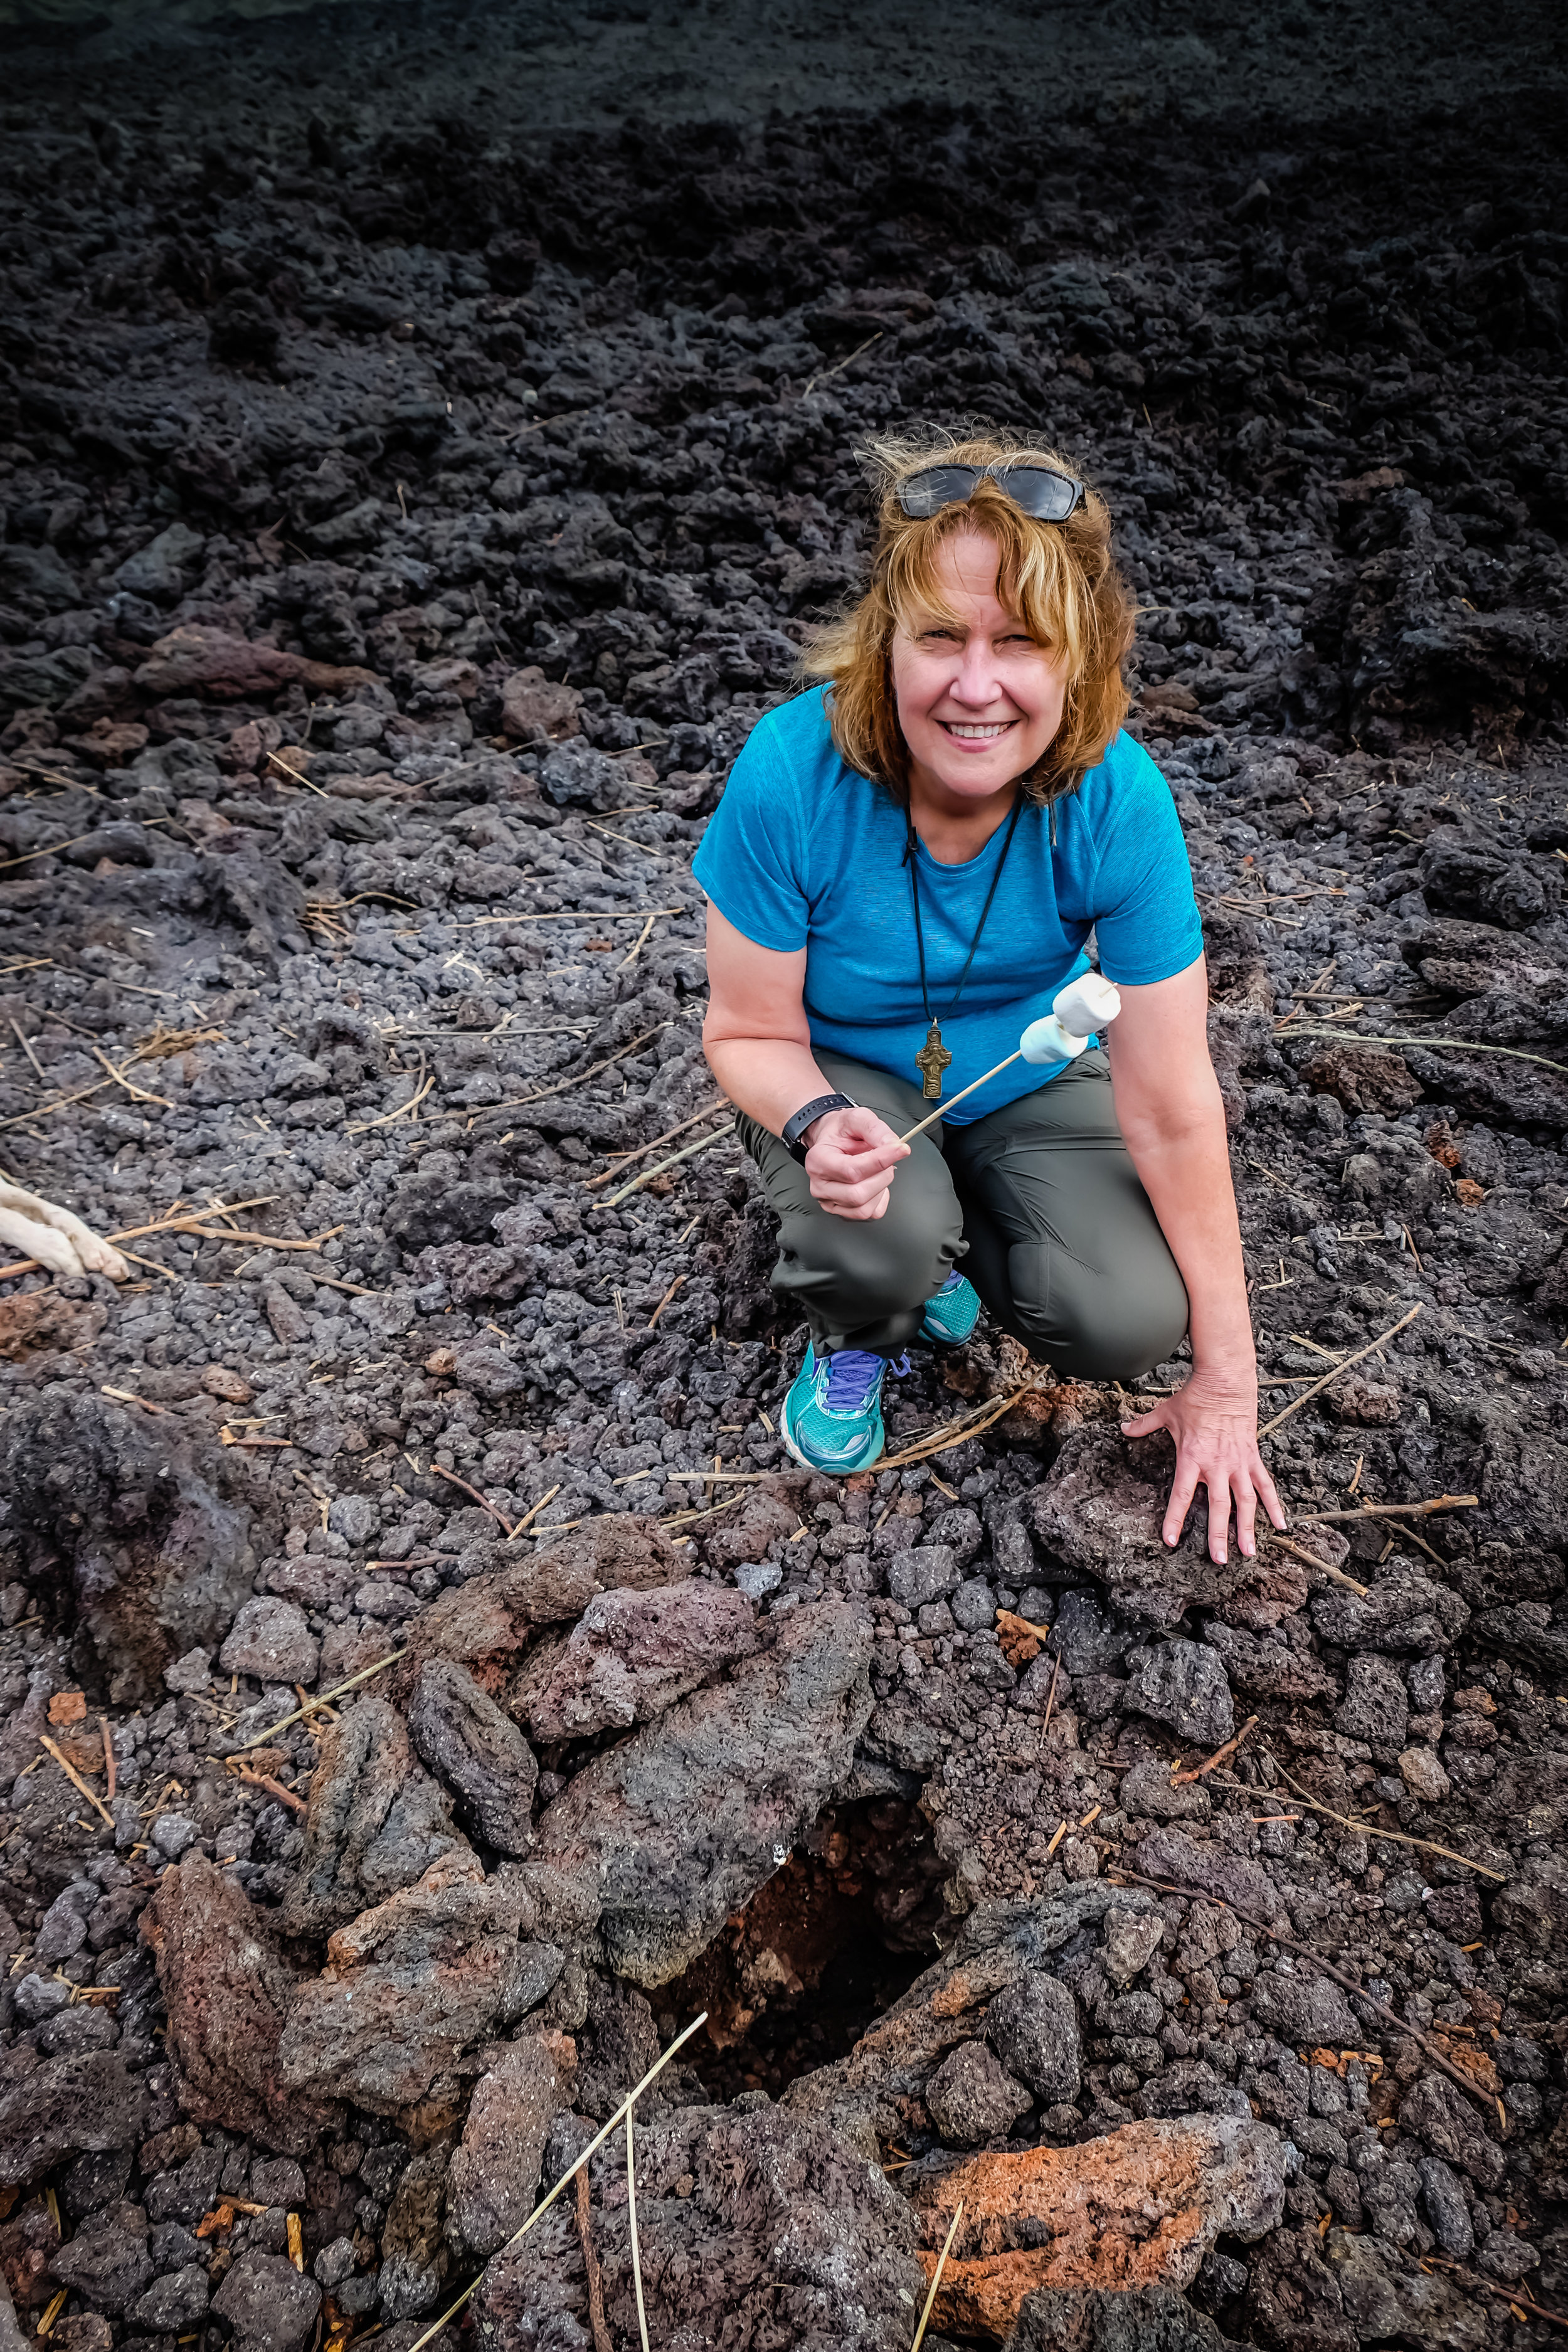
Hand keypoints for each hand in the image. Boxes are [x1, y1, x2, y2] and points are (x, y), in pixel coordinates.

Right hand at [803, 1106, 909, 1220]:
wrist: (831, 1140)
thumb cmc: (840, 1131)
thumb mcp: (856, 1118)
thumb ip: (874, 1129)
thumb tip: (893, 1145)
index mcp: (819, 1161)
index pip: (852, 1170)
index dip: (880, 1161)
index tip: (900, 1149)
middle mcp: (820, 1185)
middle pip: (858, 1194)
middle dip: (882, 1175)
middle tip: (887, 1158)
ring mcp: (829, 1202)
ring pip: (864, 1208)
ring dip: (881, 1187)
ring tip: (878, 1169)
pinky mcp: (843, 1212)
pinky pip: (871, 1214)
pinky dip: (880, 1198)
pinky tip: (874, 1182)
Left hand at [1120, 1368, 1285, 1565]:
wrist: (1225, 1382)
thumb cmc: (1195, 1398)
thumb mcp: (1166, 1413)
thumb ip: (1144, 1425)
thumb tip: (1124, 1429)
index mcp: (1191, 1457)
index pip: (1181, 1495)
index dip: (1175, 1519)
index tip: (1171, 1540)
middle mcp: (1216, 1465)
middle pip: (1217, 1505)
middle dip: (1218, 1534)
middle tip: (1220, 1560)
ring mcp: (1237, 1463)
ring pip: (1245, 1501)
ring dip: (1247, 1527)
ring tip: (1249, 1551)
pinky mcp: (1253, 1457)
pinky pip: (1265, 1485)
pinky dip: (1274, 1505)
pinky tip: (1280, 1525)